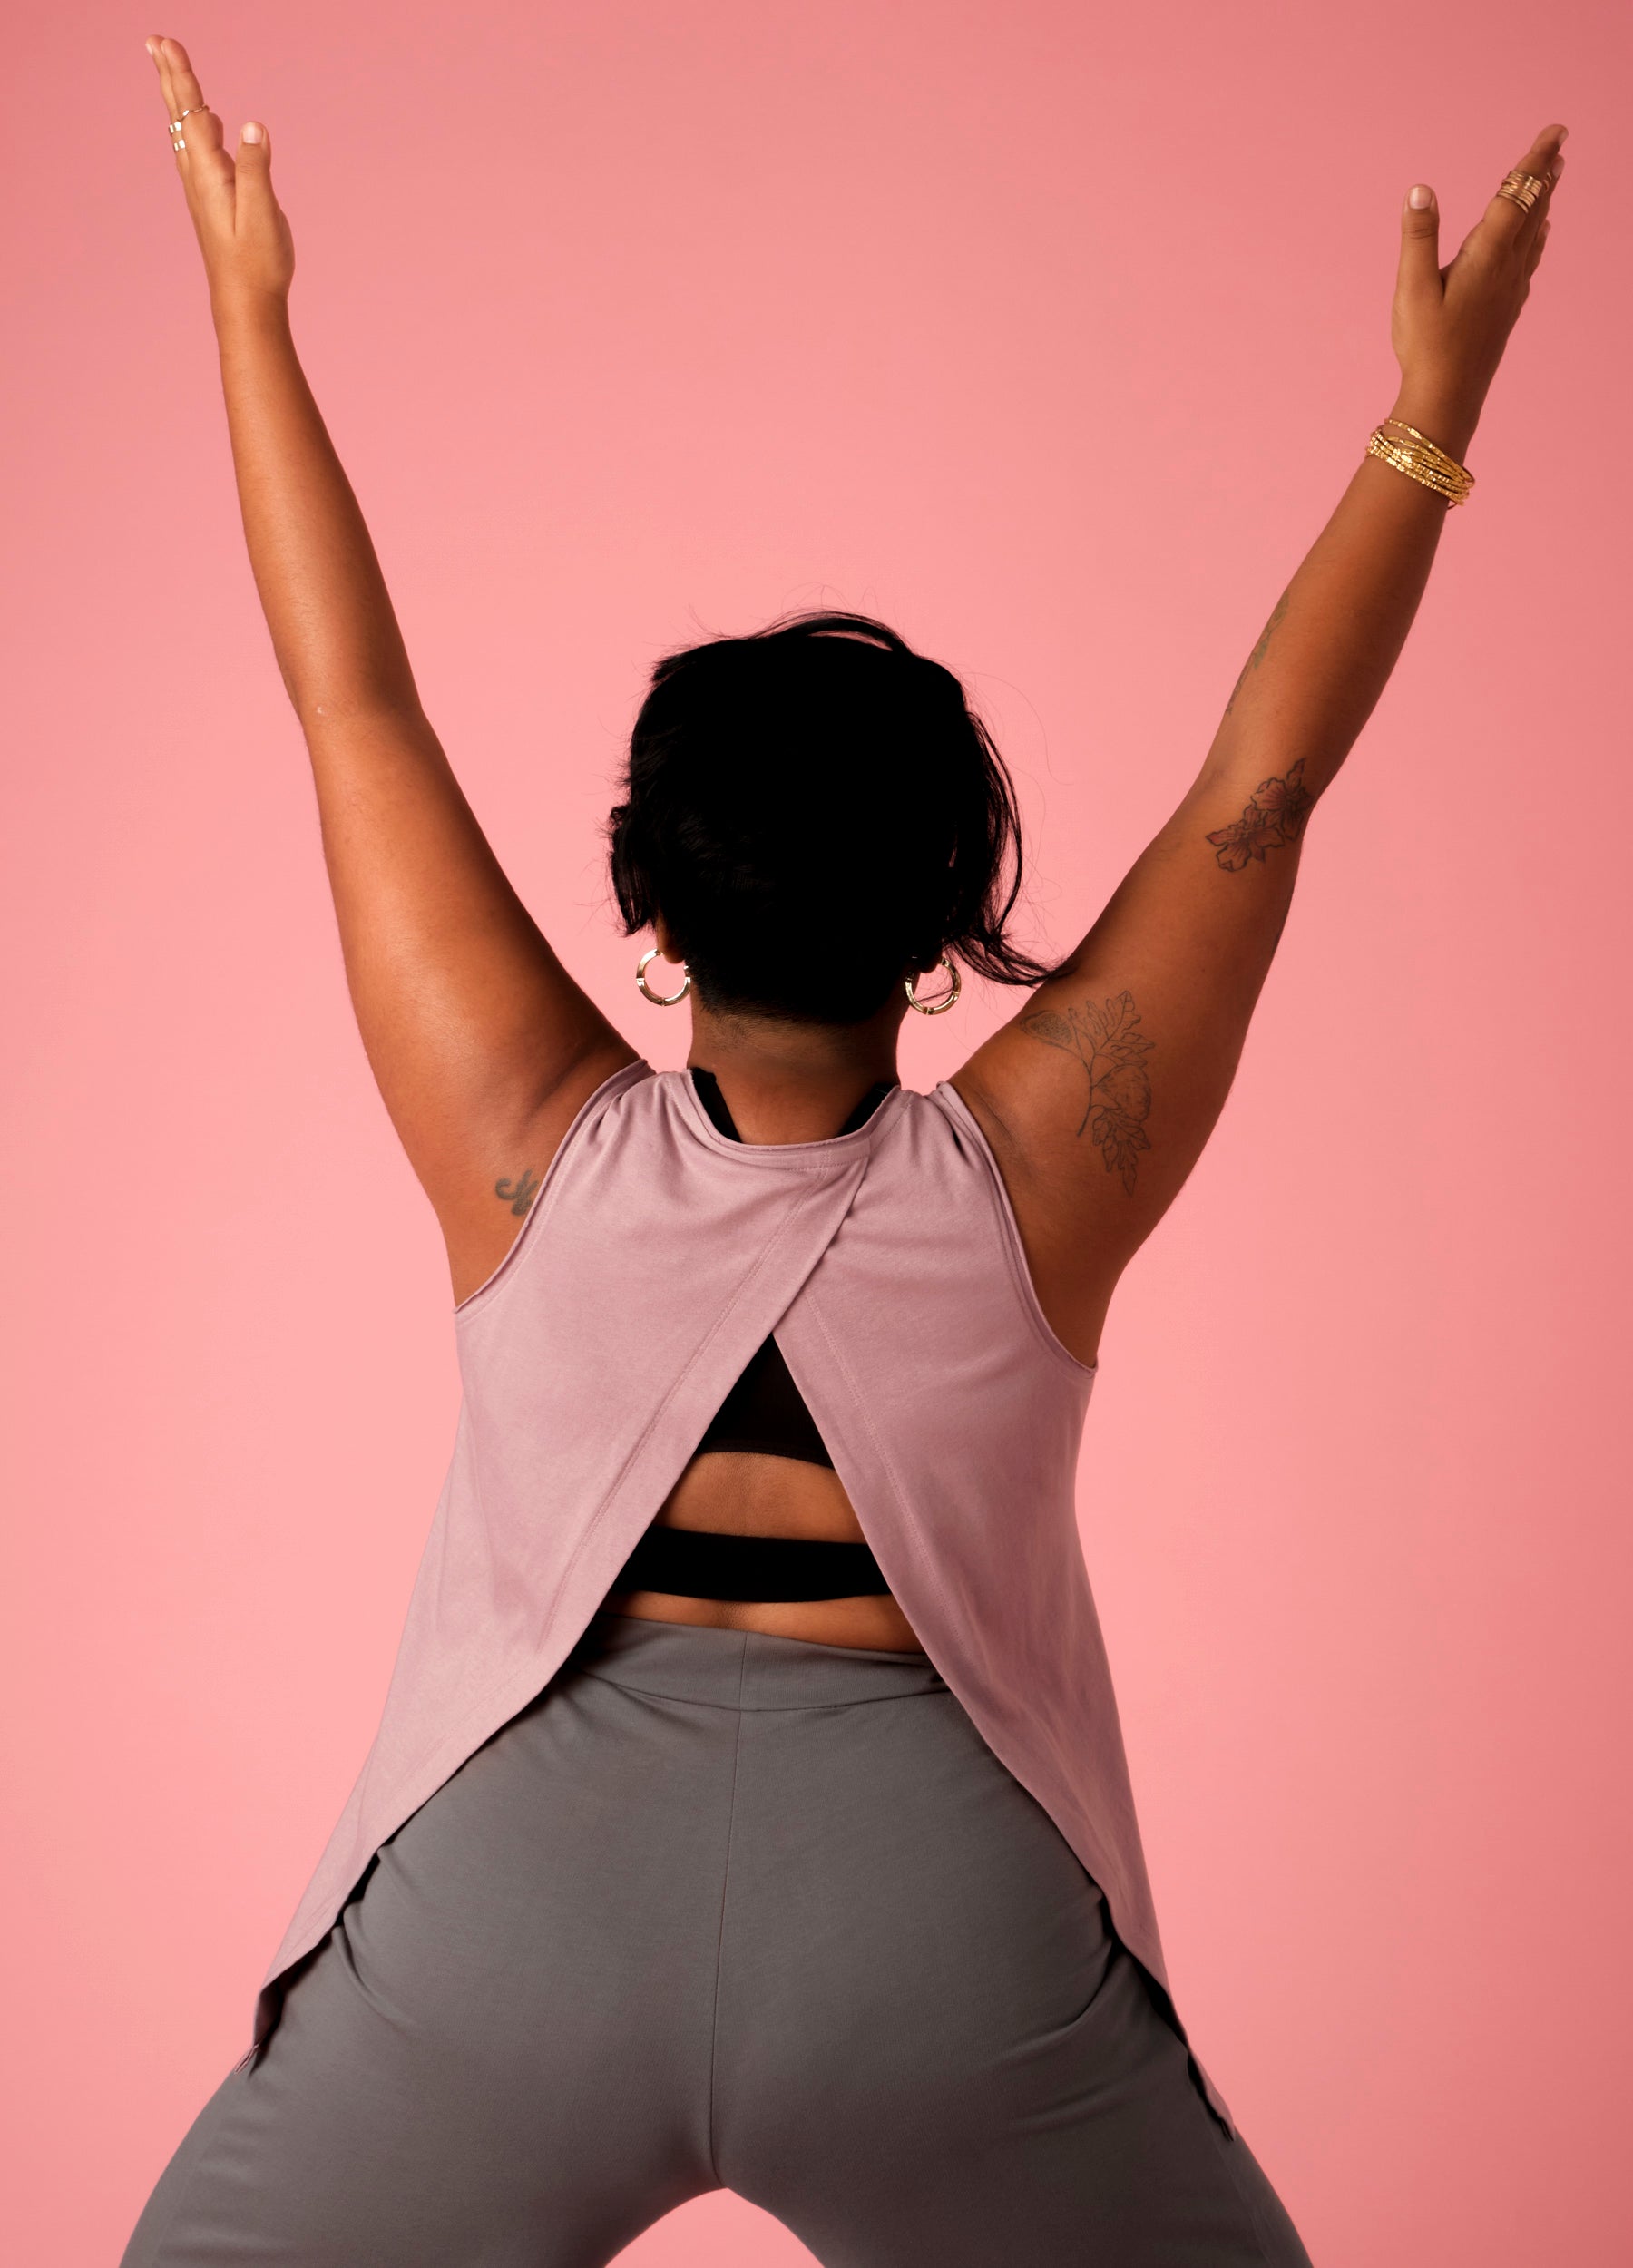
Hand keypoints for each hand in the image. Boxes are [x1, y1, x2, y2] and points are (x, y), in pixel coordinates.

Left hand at [146, 34, 293, 313]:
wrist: (247, 304)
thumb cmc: (257, 264)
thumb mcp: (263, 215)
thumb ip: (255, 168)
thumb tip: (250, 125)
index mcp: (210, 175)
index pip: (192, 115)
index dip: (181, 77)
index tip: (165, 44)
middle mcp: (200, 177)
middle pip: (181, 117)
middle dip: (171, 77)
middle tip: (156, 42)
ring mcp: (205, 189)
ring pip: (187, 132)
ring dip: (180, 98)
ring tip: (172, 70)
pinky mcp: (215, 200)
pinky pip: (199, 150)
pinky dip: (197, 125)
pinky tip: (206, 122)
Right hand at [1389, 121, 1565, 457]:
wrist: (1447, 397)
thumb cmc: (1426, 346)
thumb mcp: (1412, 289)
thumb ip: (1418, 237)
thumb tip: (1421, 189)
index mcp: (1486, 256)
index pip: (1515, 195)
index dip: (1535, 160)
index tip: (1557, 131)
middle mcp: (1507, 268)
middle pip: (1531, 210)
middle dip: (1544, 175)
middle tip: (1560, 145)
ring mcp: (1510, 290)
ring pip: (1534, 233)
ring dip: (1544, 202)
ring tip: (1554, 179)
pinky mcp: (1506, 309)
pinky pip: (1530, 260)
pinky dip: (1538, 237)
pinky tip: (1540, 236)